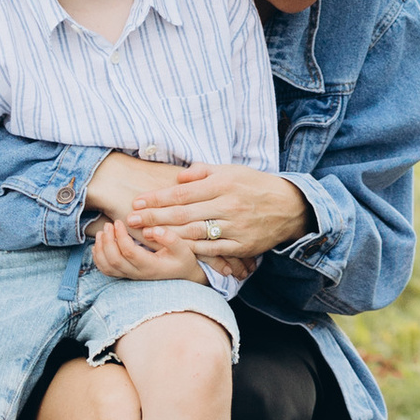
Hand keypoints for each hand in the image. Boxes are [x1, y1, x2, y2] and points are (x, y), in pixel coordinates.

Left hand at [87, 211, 204, 279]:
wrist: (181, 272)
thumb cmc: (182, 258)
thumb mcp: (183, 248)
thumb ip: (170, 239)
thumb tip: (153, 230)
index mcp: (150, 266)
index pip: (128, 252)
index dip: (120, 236)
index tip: (119, 222)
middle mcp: (137, 273)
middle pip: (114, 260)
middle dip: (108, 241)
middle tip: (109, 224)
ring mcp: (130, 275)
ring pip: (107, 267)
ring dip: (100, 249)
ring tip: (102, 232)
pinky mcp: (126, 274)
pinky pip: (106, 270)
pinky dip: (98, 257)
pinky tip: (99, 244)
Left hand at [96, 162, 312, 262]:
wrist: (289, 206)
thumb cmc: (253, 185)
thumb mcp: (231, 170)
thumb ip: (203, 171)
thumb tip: (179, 176)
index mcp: (223, 184)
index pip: (183, 192)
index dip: (158, 198)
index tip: (138, 202)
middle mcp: (228, 205)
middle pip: (184, 213)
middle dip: (155, 217)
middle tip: (131, 220)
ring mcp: (234, 227)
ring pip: (195, 232)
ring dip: (167, 235)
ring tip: (145, 236)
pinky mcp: (241, 245)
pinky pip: (211, 249)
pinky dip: (191, 250)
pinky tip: (172, 249)